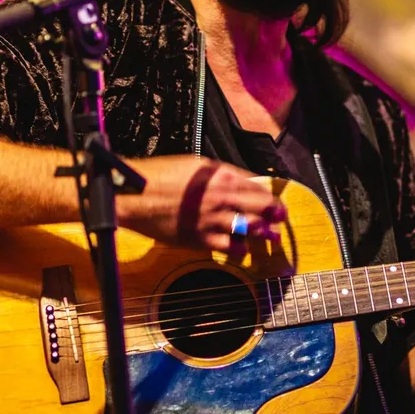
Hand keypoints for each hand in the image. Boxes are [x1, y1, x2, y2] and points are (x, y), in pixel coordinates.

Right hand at [117, 155, 285, 250]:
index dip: (270, 196)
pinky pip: (228, 248)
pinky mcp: (199, 239)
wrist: (134, 196)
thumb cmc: (161, 175)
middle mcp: (221, 198)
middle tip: (281, 218)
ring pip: (249, 228)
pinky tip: (242, 249)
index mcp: (221, 176)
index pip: (257, 187)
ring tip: (271, 236)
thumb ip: (220, 174)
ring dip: (263, 233)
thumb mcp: (195, 165)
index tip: (276, 202)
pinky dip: (239, 249)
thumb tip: (240, 181)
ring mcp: (212, 220)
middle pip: (260, 208)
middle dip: (275, 214)